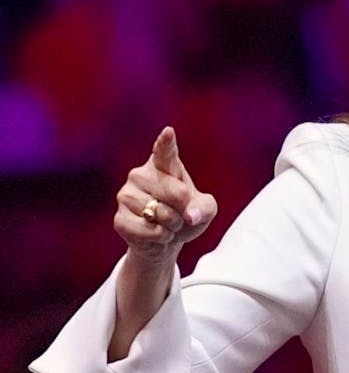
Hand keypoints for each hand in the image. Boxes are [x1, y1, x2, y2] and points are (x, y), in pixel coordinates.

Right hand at [114, 126, 216, 264]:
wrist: (166, 240)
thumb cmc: (186, 215)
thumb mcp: (205, 210)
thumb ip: (204, 209)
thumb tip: (190, 216)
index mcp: (164, 165)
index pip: (165, 150)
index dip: (166, 142)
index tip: (168, 132)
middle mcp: (140, 175)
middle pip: (176, 192)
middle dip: (184, 209)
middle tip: (178, 213)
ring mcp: (126, 195)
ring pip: (161, 214)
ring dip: (172, 226)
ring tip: (166, 223)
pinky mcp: (119, 219)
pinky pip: (148, 231)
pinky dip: (160, 238)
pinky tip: (156, 234)